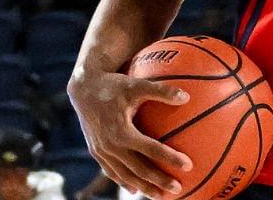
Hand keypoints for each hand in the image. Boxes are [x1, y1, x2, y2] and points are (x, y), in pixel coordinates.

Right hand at [68, 67, 192, 198]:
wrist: (84, 88)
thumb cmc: (114, 85)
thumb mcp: (137, 84)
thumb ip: (161, 91)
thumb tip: (186, 97)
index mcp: (121, 131)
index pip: (150, 150)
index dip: (169, 158)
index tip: (188, 165)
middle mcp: (110, 145)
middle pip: (138, 169)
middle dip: (158, 181)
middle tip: (178, 189)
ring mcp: (101, 151)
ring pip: (124, 175)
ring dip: (143, 187)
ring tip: (160, 196)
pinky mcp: (96, 151)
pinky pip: (111, 171)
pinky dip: (123, 181)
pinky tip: (134, 190)